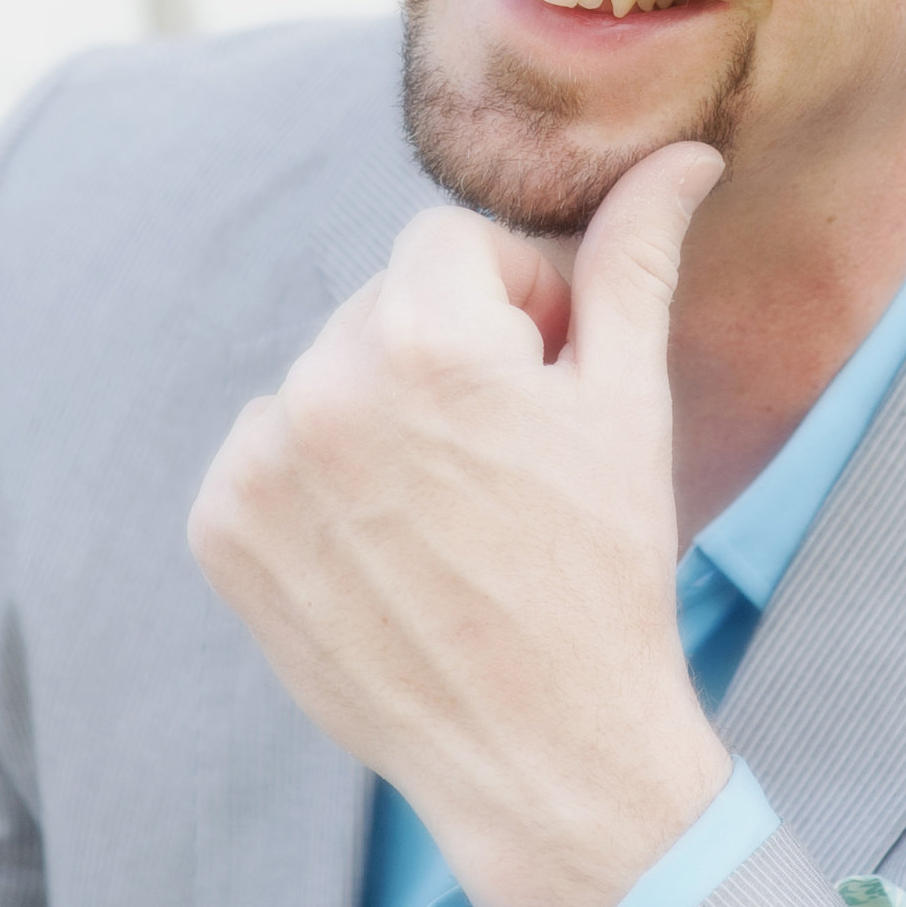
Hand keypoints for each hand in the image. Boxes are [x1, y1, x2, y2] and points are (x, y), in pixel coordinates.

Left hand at [188, 141, 731, 906]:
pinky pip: (268, 451)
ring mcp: (260, 465)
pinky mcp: (221, 532)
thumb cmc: (603, 567)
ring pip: (326, 376)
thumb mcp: (629, 400)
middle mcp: (323, 386)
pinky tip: (385, 543)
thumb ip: (635, 257)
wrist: (543, 751)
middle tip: (506, 459)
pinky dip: (317, 480)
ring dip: (378, 414)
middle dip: (446, 354)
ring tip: (447, 509)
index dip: (514, 304)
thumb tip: (684, 155)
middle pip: (384, 306)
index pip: (450, 245)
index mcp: (427, 336)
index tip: (546, 383)